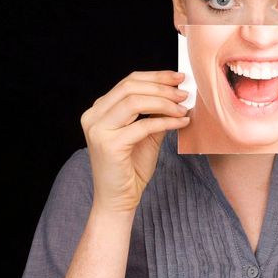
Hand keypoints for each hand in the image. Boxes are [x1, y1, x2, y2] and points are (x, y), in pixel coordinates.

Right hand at [80, 70, 189, 214]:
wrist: (118, 200)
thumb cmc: (131, 168)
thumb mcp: (146, 135)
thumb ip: (156, 114)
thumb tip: (178, 93)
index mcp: (99, 110)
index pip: (128, 82)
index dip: (156, 76)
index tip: (179, 77)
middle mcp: (93, 116)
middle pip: (130, 87)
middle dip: (162, 87)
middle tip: (184, 93)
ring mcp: (98, 130)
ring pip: (135, 102)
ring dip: (164, 102)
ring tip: (183, 107)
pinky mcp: (109, 145)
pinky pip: (144, 125)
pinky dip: (166, 121)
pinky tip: (181, 122)